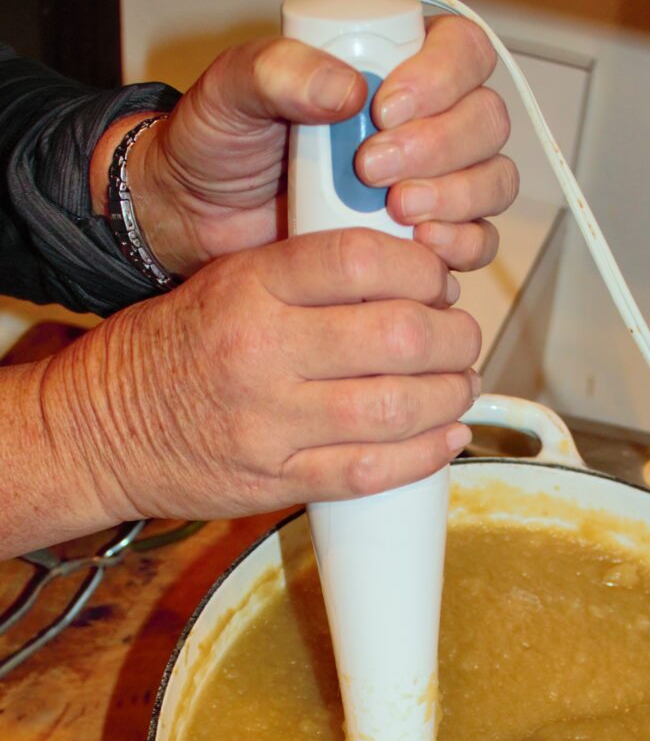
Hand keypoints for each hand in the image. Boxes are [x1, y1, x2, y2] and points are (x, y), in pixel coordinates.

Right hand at [38, 229, 480, 527]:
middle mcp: (261, 350)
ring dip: (450, 396)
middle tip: (461, 338)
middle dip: (455, 336)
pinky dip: (425, 455)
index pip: (363, 259)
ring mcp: (269, 423)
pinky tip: (446, 437)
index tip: (439, 281)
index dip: (424, 269)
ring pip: (397, 408)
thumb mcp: (226, 282)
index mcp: (251, 286)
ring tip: (459, 386)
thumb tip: (411, 277)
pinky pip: (371, 470)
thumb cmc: (170, 350)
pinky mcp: (275, 481)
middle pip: (400, 336)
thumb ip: (309, 275)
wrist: (97, 430)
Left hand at [107, 17, 515, 277]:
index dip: (441, 79)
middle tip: (374, 168)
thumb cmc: (222, 147)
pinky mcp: (428, 238)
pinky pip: (477, 241)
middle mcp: (426, 122)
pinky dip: (459, 246)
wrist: (204, 220)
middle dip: (441, 148)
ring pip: (493, 182)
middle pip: (486, 122)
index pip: (460, 51)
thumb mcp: (233, 91)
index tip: (384, 109)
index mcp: (392, 65)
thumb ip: (280, 71)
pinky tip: (419, 247)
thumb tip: (346, 87)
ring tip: (396, 210)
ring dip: (456, 198)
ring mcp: (434, 183)